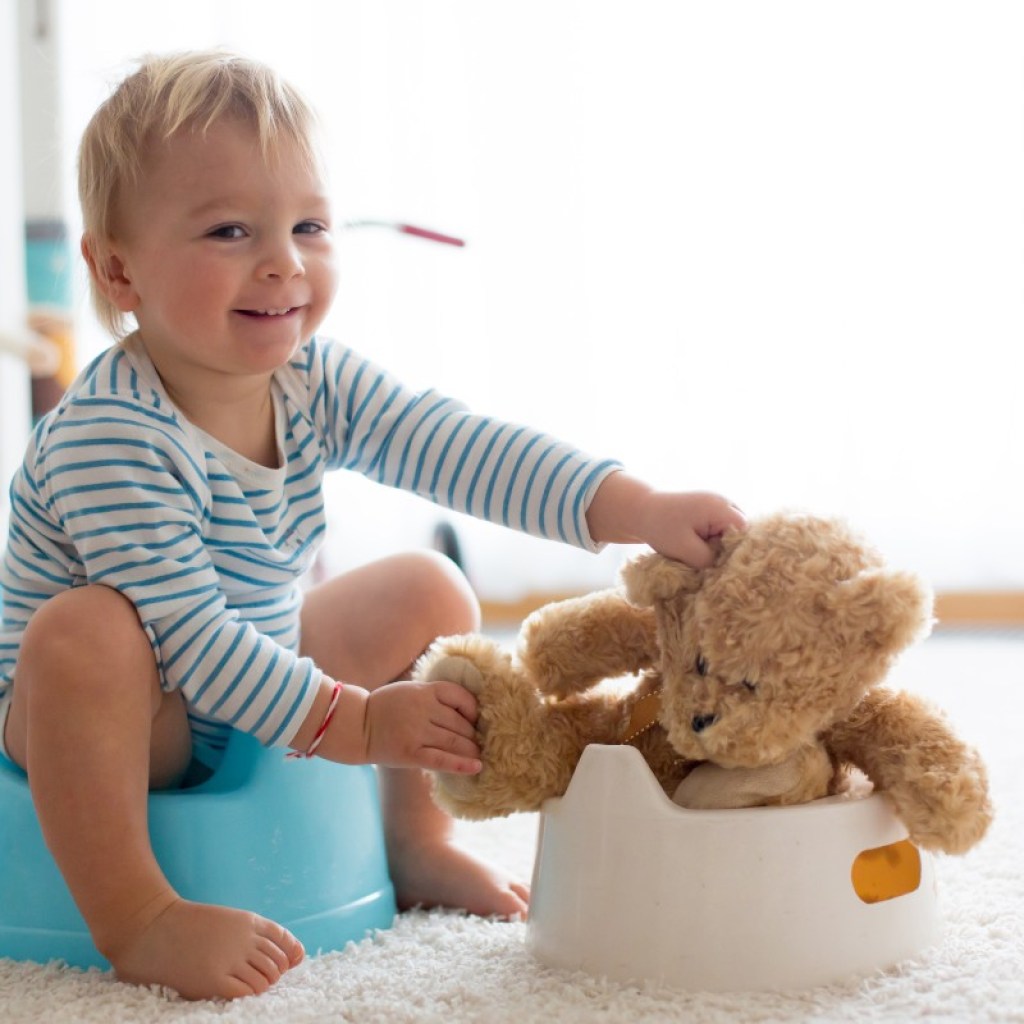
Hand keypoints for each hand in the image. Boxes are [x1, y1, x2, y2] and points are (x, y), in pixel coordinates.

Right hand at [363, 679, 481, 773]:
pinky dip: (461, 764)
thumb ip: (435, 696)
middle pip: (460, 723)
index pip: (459, 696)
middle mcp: (422, 709)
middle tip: (480, 742)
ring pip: (454, 742)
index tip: (475, 718)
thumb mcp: (411, 691)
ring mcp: (416, 732)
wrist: (357, 725)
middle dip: (473, 734)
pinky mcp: (410, 753)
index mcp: (424, 691)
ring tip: (480, 755)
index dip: (472, 709)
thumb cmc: (388, 708)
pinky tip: (477, 767)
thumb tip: (468, 712)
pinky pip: (441, 760)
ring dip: (471, 750)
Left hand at [634, 490, 745, 568]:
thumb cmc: (661, 527)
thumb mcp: (685, 549)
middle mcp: (724, 502)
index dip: (738, 552)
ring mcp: (717, 504)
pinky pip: (721, 529)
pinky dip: (713, 540)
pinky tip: (699, 549)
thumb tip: (726, 570)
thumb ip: (709, 560)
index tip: (723, 567)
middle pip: (740, 532)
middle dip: (729, 549)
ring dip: (720, 546)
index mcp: (720, 507)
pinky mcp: (710, 510)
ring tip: (702, 555)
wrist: (640, 510)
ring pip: (730, 532)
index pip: (745, 533)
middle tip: (712, 564)